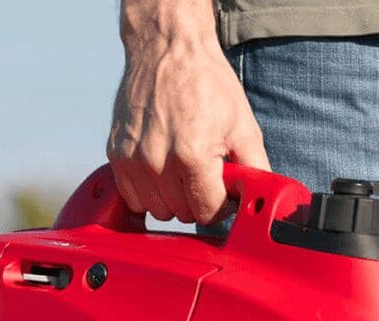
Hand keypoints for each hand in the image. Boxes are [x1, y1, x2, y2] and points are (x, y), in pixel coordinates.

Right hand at [108, 0, 269, 224]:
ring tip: (182, 169)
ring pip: (158, 210)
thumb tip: (262, 201)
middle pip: (184, 214)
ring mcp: (133, 160)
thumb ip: (256, 169)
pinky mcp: (116, 155)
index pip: (208, 213)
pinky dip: (149, 191)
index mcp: (192, 156)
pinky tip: (162, 170)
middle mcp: (158, 162)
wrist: (167, 47)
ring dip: (173, 199)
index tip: (223, 188)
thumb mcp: (244, 125)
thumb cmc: (208, 83)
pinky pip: (134, 197)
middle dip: (198, 199)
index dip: (222, 205)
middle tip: (204, 171)